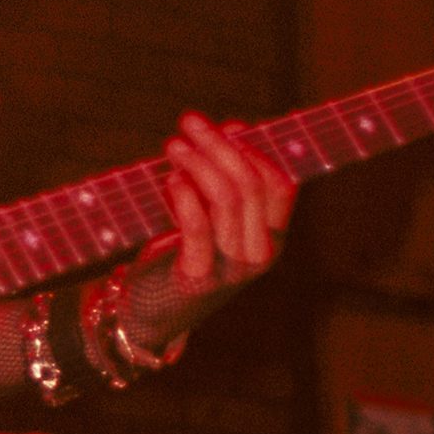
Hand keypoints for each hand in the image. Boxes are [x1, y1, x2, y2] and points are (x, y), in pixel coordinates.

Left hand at [161, 109, 294, 301]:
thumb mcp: (212, 213)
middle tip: (189, 124)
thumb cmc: (184, 251)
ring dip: (198, 163)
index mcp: (273, 236)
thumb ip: (226, 176)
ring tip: (173, 146)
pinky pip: (198, 228)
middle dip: (219, 146)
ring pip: (226, 199)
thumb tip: (235, 127)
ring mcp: (233, 270)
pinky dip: (184, 196)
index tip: (227, 127)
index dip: (255, 150)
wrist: (152, 310)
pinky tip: (170, 178)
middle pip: (251, 185)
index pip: (281, 184)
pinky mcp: (199, 278)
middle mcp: (261, 254)